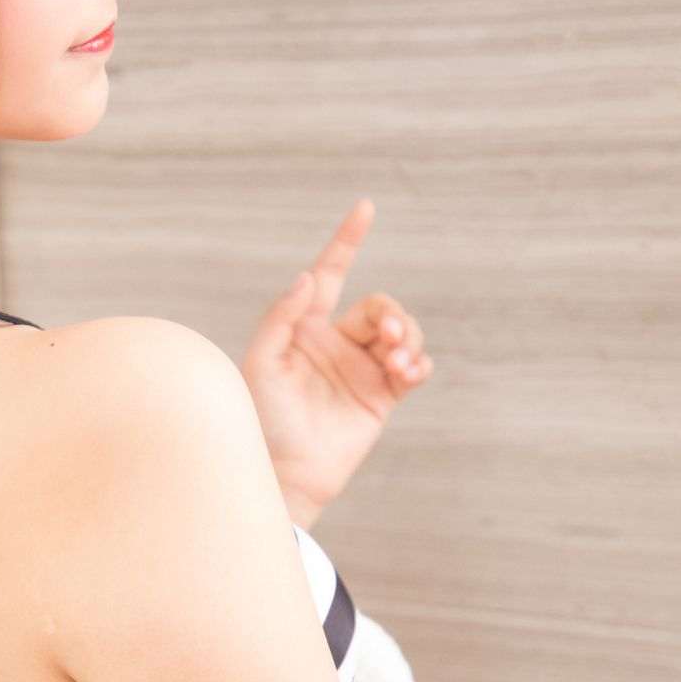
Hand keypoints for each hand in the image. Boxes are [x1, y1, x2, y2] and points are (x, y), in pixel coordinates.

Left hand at [239, 198, 432, 528]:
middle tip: (390, 337)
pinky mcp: (382, 396)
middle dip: (391, 314)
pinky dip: (419, 363)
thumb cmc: (263, 419)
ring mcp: (362, 368)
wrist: (287, 473)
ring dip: (409, 339)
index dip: (347, 241)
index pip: (330, 273)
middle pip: (379, 306)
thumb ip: (282, 317)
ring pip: (402, 333)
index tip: (365, 208)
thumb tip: (308, 276)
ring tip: (399, 361)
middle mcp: (336, 342)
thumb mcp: (261, 363)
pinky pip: (414, 366)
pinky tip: (409, 371)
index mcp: (305, 326)